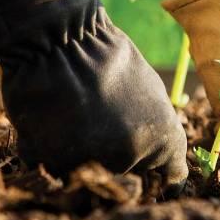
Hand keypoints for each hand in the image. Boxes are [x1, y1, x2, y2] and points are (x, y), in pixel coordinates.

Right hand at [0, 0, 187, 193]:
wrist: (58, 39)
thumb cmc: (107, 57)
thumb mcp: (151, 91)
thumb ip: (156, 130)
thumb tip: (161, 159)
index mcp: (163, 142)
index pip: (170, 180)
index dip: (158, 175)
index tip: (148, 170)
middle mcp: (130, 160)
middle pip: (125, 177)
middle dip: (115, 159)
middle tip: (100, 125)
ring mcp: (89, 164)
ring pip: (86, 174)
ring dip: (79, 155)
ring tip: (72, 115)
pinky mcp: (49, 162)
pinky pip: (52, 166)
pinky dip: (49, 149)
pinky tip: (49, 118)